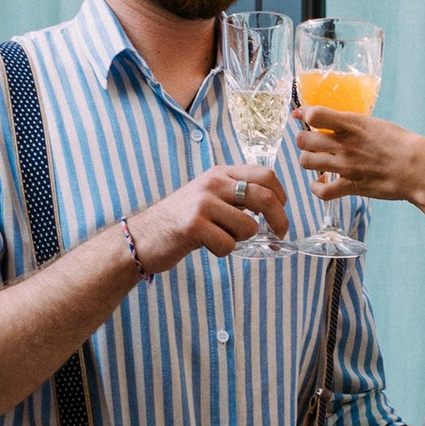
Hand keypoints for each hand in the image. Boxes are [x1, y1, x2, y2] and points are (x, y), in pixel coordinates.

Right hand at [130, 165, 288, 265]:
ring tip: (221, 238)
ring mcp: (203, 203)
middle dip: (279, 220)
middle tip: (278, 235)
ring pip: (249, 227)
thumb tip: (273, 206)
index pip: (265, 175)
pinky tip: (206, 246)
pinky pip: (228, 245)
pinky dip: (223, 252)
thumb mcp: (209, 196)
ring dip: (242, 240)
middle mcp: (213, 183)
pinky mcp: (194, 226)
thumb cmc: (181, 220)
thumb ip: (236, 195)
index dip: (281, 195)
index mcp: (220, 173)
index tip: (281, 212)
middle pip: (265, 197)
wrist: (143, 236)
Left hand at [294, 110, 424, 210]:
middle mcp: (346, 144)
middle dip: (305, 140)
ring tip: (319, 161)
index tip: (305, 116)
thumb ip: (352, 123)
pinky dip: (317, 188)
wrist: (421, 170)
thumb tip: (332, 120)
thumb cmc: (403, 144)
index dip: (305, 114)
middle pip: (304, 140)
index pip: (315, 114)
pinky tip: (323, 183)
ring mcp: (347, 167)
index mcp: (354, 124)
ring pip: (307, 162)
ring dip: (309, 161)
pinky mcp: (352, 187)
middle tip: (314, 142)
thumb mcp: (376, 124)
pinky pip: (322, 191)